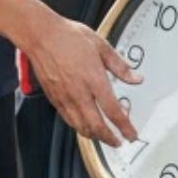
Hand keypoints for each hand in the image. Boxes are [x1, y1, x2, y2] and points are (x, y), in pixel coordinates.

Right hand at [24, 14, 142, 145]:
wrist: (41, 35)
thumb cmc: (68, 37)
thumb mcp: (101, 46)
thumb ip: (120, 66)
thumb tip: (136, 78)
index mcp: (94, 79)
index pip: (113, 111)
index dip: (125, 127)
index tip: (131, 134)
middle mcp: (79, 92)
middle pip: (97, 126)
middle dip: (110, 139)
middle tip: (118, 141)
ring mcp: (65, 97)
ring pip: (81, 127)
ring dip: (95, 136)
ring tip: (103, 135)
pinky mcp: (54, 99)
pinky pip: (68, 120)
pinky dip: (79, 127)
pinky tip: (84, 124)